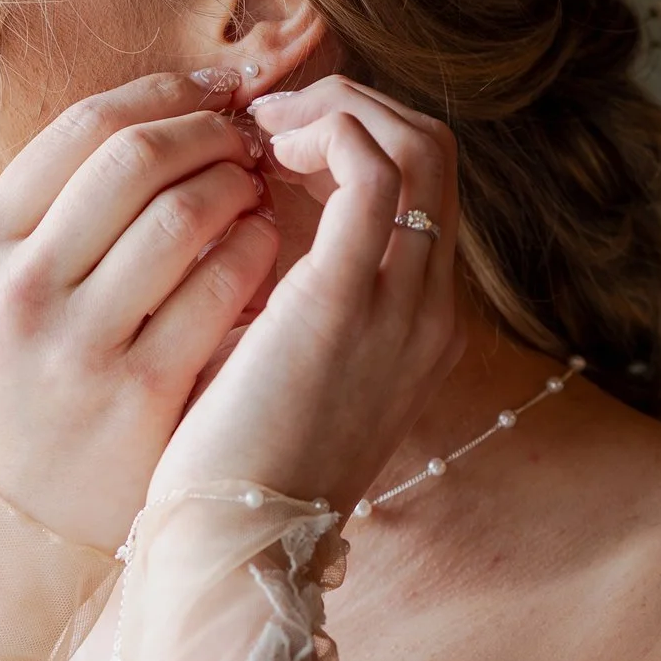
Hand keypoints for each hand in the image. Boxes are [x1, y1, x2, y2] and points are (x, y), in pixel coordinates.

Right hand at [0, 77, 277, 550]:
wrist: (3, 531)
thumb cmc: (7, 397)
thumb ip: (38, 214)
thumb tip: (141, 116)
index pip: (83, 129)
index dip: (163, 93)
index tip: (209, 90)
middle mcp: (21, 288)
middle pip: (136, 157)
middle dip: (208, 132)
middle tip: (244, 138)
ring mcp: (81, 344)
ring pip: (185, 214)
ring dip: (238, 186)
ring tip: (255, 191)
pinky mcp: (142, 395)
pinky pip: (221, 289)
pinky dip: (256, 251)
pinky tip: (266, 248)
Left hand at [152, 77, 461, 511]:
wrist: (231, 550)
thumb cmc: (228, 472)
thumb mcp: (266, 372)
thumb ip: (277, 301)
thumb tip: (235, 228)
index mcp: (414, 328)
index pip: (419, 190)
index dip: (352, 141)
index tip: (269, 145)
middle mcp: (427, 310)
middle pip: (432, 152)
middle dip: (350, 110)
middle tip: (262, 124)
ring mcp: (400, 304)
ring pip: (416, 145)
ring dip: (336, 112)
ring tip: (260, 134)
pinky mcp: (347, 300)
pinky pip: (371, 170)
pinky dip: (322, 136)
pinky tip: (258, 160)